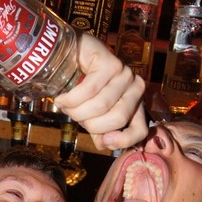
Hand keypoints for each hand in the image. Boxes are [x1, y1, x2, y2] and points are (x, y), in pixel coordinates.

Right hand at [53, 33, 147, 151]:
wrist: (70, 57)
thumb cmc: (84, 90)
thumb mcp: (94, 117)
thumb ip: (101, 133)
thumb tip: (104, 144)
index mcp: (137, 105)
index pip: (140, 130)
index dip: (122, 141)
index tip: (103, 141)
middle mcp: (136, 88)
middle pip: (118, 119)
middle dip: (90, 124)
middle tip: (75, 116)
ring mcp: (125, 73)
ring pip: (101, 105)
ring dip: (76, 111)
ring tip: (65, 106)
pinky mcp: (110, 62)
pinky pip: (89, 90)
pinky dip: (70, 99)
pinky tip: (61, 99)